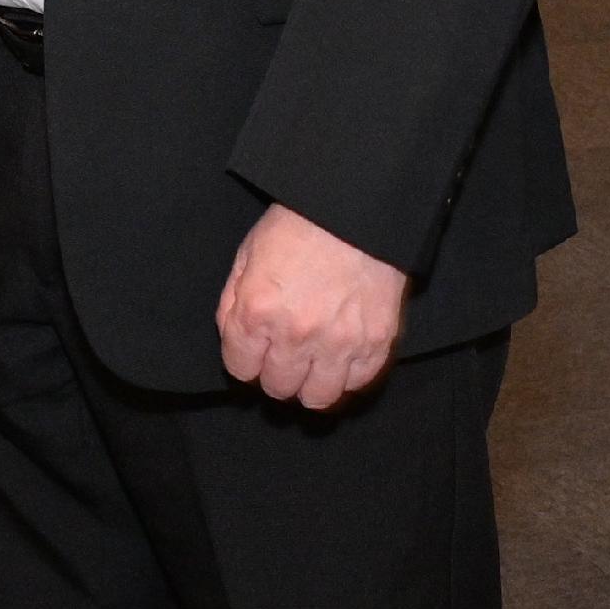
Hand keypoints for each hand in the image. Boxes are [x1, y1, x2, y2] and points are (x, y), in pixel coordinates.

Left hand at [215, 202, 408, 409]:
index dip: (245, 361)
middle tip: (284, 355)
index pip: (241, 369)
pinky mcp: (376, 343)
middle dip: (276, 373)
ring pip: (318, 398)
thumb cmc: (297, 226)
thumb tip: (235, 340)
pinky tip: (340, 356)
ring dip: (311, 384)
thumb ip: (233, 304)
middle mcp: (296, 335)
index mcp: (258, 312)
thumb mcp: (247, 255)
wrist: (355, 210)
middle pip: (278, 388)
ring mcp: (339, 343)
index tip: (255, 353)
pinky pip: (357, 383)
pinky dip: (347, 375)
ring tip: (313, 364)